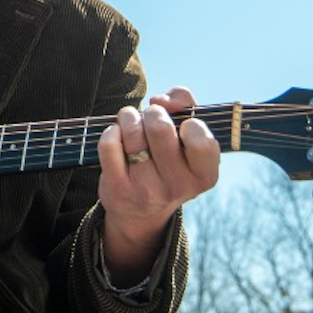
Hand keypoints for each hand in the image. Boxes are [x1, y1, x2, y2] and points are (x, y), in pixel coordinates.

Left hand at [96, 88, 219, 284]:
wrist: (140, 211)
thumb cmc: (168, 158)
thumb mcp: (187, 136)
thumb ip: (185, 104)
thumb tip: (161, 100)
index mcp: (203, 175)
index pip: (203, 143)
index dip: (191, 125)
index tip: (183, 127)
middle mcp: (177, 187)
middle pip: (160, 128)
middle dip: (153, 112)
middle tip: (151, 119)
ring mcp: (146, 190)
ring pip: (133, 131)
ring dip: (129, 117)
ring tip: (132, 124)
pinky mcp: (118, 189)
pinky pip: (110, 144)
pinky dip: (111, 131)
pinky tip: (117, 137)